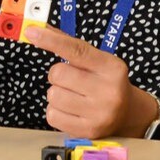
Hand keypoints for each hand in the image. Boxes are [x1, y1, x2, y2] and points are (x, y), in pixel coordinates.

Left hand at [21, 25, 151, 138]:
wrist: (128, 114)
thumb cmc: (105, 82)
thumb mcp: (97, 61)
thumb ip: (71, 45)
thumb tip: (41, 29)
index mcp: (112, 67)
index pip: (77, 50)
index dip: (51, 40)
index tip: (32, 32)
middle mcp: (108, 90)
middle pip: (58, 74)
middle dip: (58, 75)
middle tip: (71, 80)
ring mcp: (99, 113)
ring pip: (53, 95)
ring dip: (56, 93)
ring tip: (73, 96)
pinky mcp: (88, 131)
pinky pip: (52, 115)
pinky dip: (56, 110)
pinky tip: (71, 110)